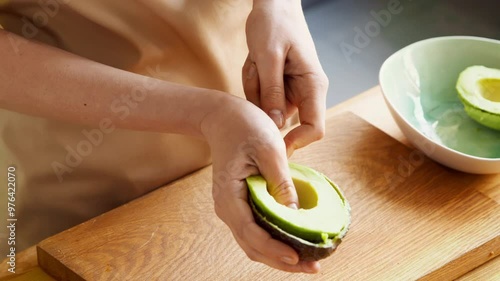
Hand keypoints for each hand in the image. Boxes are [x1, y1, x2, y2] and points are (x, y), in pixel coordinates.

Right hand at [201, 95, 319, 272]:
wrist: (223, 117)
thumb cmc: (244, 127)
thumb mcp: (269, 148)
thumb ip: (281, 181)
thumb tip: (296, 213)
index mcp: (229, 196)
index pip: (251, 233)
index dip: (275, 249)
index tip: (298, 258)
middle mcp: (227, 208)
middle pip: (252, 246)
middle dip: (282, 261)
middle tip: (313, 267)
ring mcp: (232, 208)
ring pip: (254, 243)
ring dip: (279, 255)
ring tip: (308, 261)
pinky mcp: (241, 204)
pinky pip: (256, 230)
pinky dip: (274, 241)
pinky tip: (294, 241)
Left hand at [243, 0, 327, 155]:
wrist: (274, 4)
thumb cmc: (275, 23)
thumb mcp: (269, 56)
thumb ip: (272, 91)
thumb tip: (276, 126)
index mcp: (313, 85)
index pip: (314, 128)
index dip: (296, 143)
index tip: (272, 147)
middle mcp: (306, 92)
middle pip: (284, 121)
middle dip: (264, 105)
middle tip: (257, 74)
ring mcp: (292, 91)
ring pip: (269, 111)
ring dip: (256, 90)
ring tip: (256, 62)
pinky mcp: (280, 88)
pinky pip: (262, 99)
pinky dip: (254, 84)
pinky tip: (255, 64)